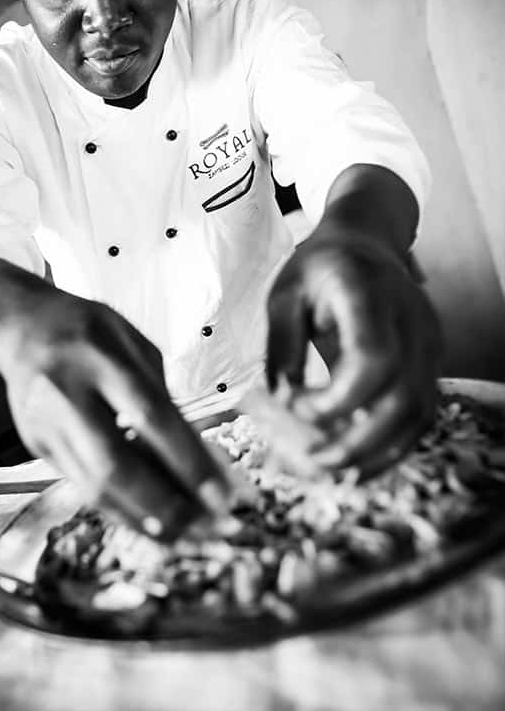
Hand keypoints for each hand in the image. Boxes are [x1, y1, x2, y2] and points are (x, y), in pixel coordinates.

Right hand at [0, 291, 230, 539]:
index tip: (221, 496)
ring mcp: (46, 424)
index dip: (187, 461)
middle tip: (204, 530)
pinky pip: (82, 488)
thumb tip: (197, 457)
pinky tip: (148, 522)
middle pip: (115, 464)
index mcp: (100, 356)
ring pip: (94, 486)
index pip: (150, 417)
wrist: (22, 327)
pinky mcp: (37, 446)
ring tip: (184, 537)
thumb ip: (162, 397)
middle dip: (163, 506)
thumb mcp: (135, 345)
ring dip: (142, 519)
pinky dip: (119, 509)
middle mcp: (67, 393)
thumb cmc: (88, 330)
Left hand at [266, 226, 442, 476]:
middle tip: (314, 462)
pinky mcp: (431, 360)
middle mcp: (411, 319)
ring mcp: (429, 341)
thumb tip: (281, 403)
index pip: (373, 358)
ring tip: (336, 471)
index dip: (337, 398)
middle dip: (358, 442)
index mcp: (369, 293)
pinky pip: (421, 413)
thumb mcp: (284, 294)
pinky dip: (393, 444)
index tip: (296, 405)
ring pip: (419, 414)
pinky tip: (360, 460)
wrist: (366, 241)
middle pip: (402, 398)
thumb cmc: (319, 266)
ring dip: (378, 452)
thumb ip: (282, 347)